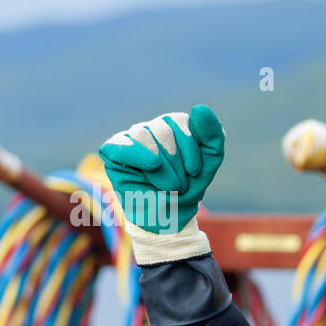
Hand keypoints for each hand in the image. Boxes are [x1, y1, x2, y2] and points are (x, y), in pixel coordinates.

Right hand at [99, 105, 224, 234]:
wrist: (169, 216)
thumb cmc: (187, 188)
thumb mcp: (209, 163)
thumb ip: (212, 136)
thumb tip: (200, 108)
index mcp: (173, 127)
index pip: (181, 121)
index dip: (191, 150)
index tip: (195, 172)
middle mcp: (152, 129)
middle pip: (164, 131)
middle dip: (177, 164)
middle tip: (179, 184)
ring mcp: (132, 138)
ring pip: (146, 137)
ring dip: (163, 169)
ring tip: (168, 186)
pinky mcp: (113, 151)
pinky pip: (123, 145)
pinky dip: (139, 155)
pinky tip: (152, 167)